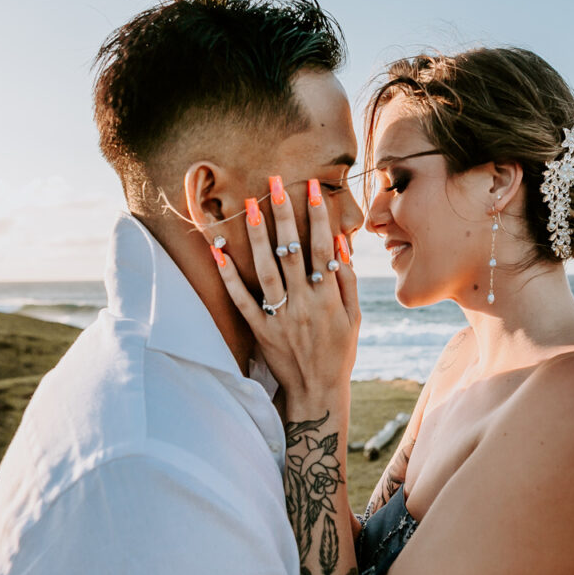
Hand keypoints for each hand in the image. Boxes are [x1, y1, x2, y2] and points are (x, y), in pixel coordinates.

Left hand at [216, 177, 360, 407]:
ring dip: (258, 236)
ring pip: (267, 270)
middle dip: (285, 214)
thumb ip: (348, 281)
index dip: (318, 215)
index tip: (312, 186)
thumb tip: (340, 244)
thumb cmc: (339, 352)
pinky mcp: (260, 330)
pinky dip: (229, 275)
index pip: (323, 247)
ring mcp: (281, 316)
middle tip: (275, 182)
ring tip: (250, 204)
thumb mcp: (355, 318)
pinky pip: (242, 300)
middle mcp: (305, 303)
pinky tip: (218, 249)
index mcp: (329, 297)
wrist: (318, 392)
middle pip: (293, 251)